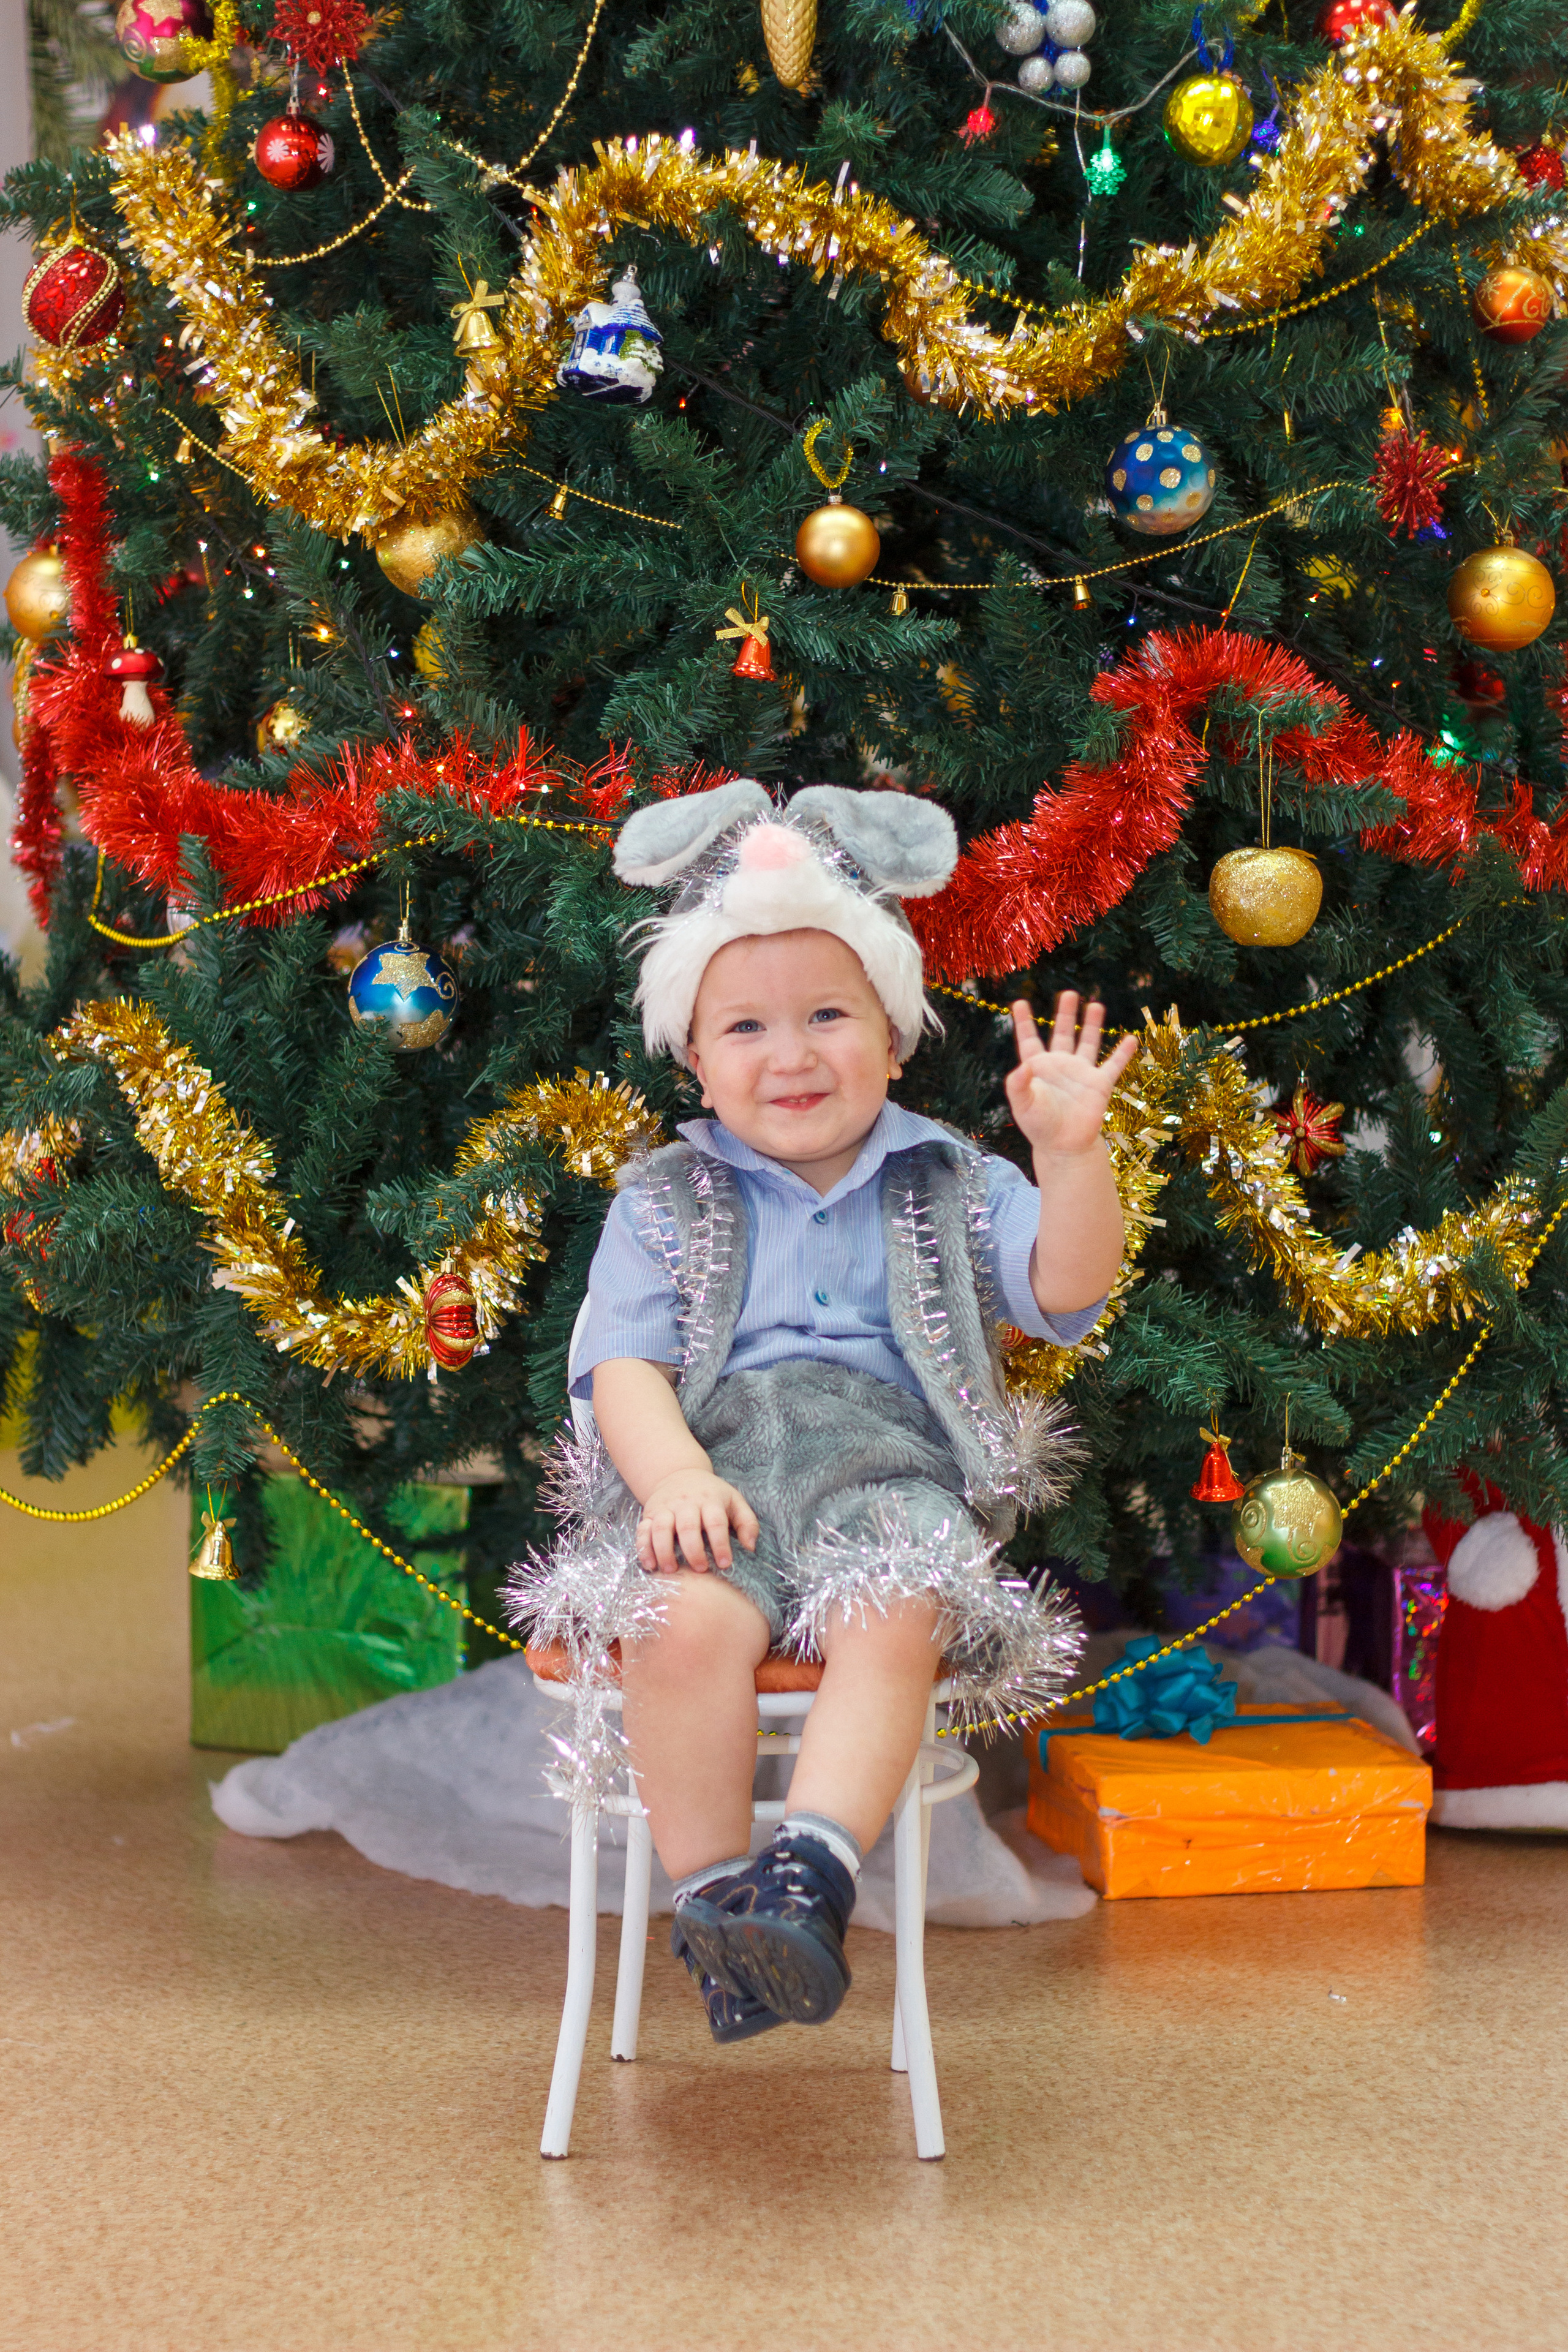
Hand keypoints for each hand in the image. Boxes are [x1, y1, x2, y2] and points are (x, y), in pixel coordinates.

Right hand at [637, 1468, 759, 1574]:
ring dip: (664, 1551)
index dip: (720, 1543)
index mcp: (710, 1500)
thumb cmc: (712, 1494)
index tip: (725, 1563)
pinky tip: (650, 1564)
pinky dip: (643, 1548)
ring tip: (671, 1570)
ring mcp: (665, 1508)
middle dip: (693, 1550)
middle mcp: (686, 1503)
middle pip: (687, 1527)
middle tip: (700, 1569)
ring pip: (661, 1529)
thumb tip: (750, 1548)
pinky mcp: (650, 1514)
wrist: (679, 1473)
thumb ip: (747, 1523)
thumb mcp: (734, 1501)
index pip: (715, 1522)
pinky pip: (643, 1531)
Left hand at [1005, 993, 1138, 1160]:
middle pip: (1063, 1033)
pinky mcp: (1099, 1085)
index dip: (1024, 1022)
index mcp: (1038, 1068)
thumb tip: (1021, 1066)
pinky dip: (1123, 1053)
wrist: (1064, 1146)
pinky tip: (1131, 1039)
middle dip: (1065, 1013)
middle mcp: (1060, 1065)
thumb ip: (1018, 1086)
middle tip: (1069, 993)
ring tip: (1095, 1004)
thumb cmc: (1040, 1126)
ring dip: (1091, 1024)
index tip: (1019, 1002)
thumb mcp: (1024, 1105)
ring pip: (1088, 1042)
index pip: (1029, 1039)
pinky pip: (1114, 1065)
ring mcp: (1081, 1073)